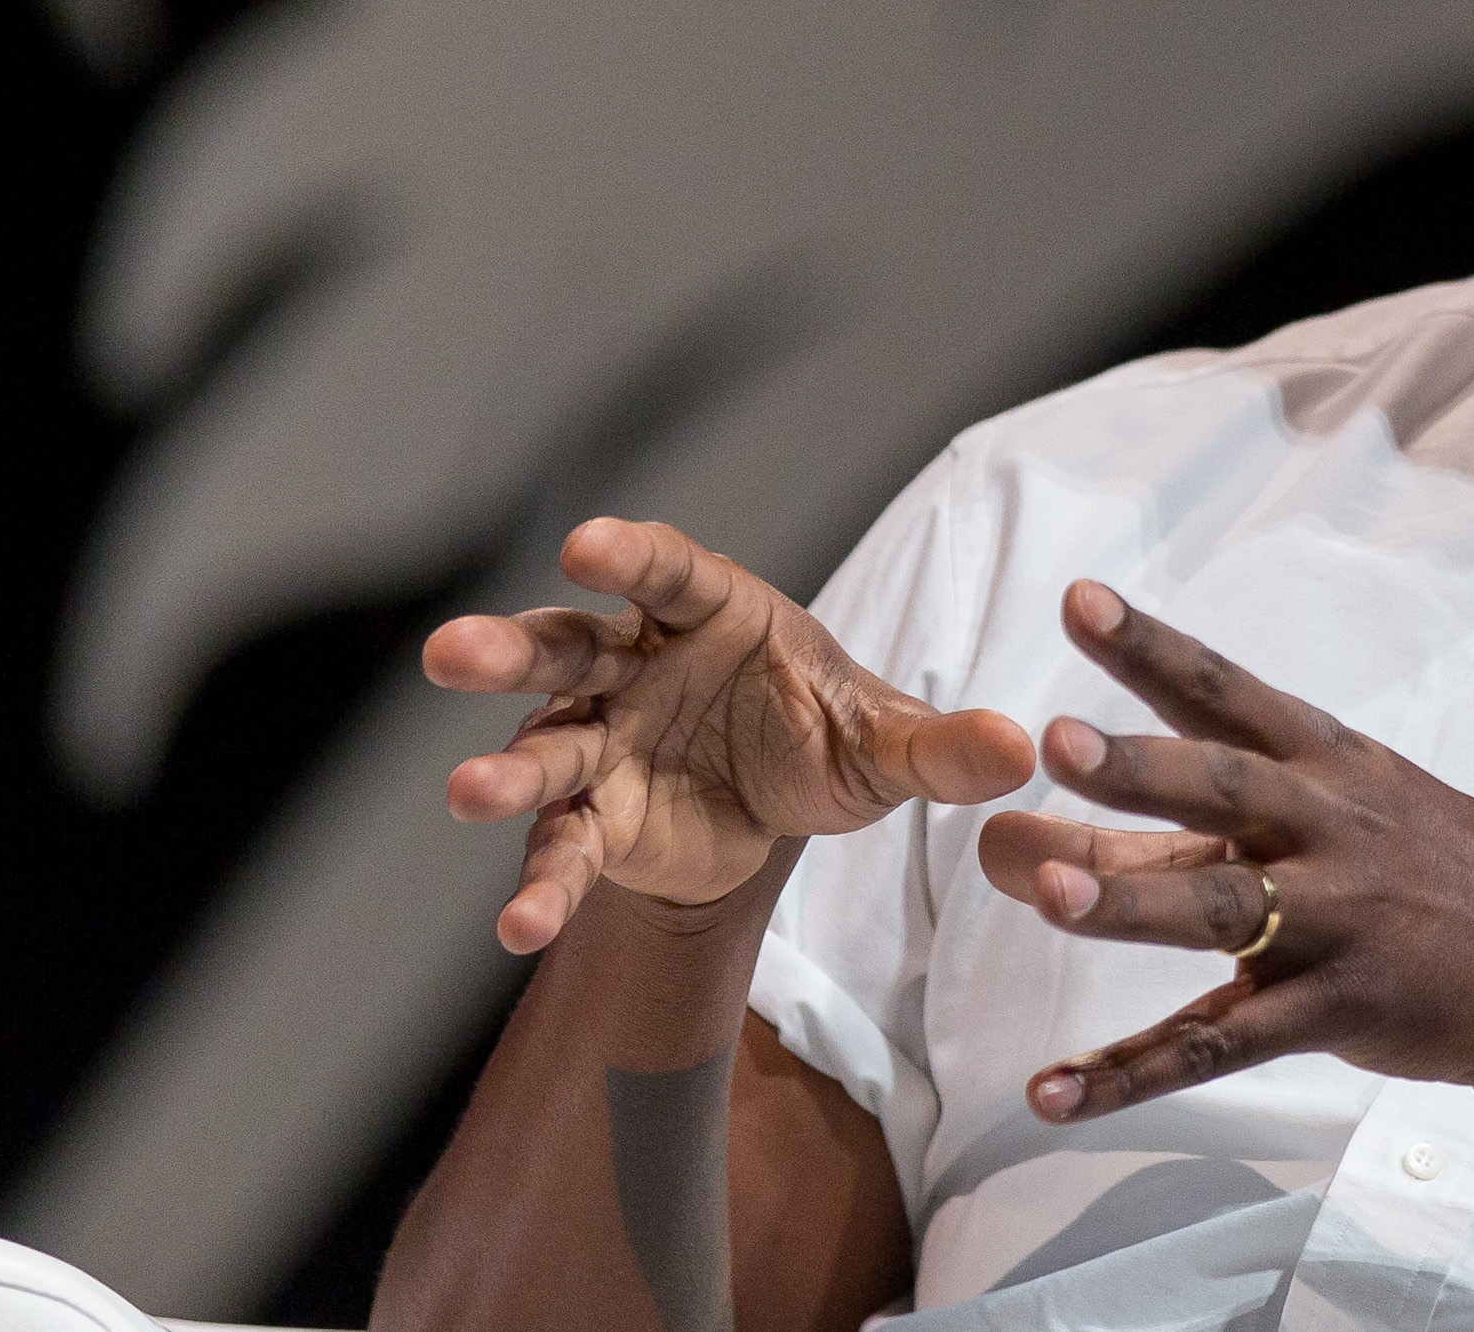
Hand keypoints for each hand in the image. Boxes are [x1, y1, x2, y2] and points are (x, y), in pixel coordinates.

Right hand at [427, 516, 1034, 950]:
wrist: (782, 810)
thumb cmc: (827, 738)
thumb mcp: (890, 747)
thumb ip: (944, 748)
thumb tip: (1021, 749)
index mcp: (713, 616)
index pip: (666, 574)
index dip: (628, 556)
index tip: (584, 544)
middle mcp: (639, 668)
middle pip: (566, 646)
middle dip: (509, 649)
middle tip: (451, 654)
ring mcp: (604, 742)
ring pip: (542, 743)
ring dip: (500, 769)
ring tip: (467, 794)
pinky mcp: (595, 820)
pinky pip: (562, 849)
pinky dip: (541, 886)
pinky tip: (519, 928)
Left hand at [978, 580, 1473, 1121]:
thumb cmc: (1427, 873)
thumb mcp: (1336, 817)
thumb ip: (1189, 830)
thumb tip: (1044, 837)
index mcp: (1327, 763)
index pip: (1226, 692)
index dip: (1152, 646)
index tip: (1080, 601)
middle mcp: (1328, 828)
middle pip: (1223, 788)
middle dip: (1140, 766)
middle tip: (1057, 741)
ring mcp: (1335, 920)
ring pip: (1221, 912)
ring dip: (1131, 903)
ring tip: (1049, 894)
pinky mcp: (1335, 1010)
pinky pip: (1223, 1044)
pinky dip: (1132, 1073)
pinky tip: (1053, 1092)